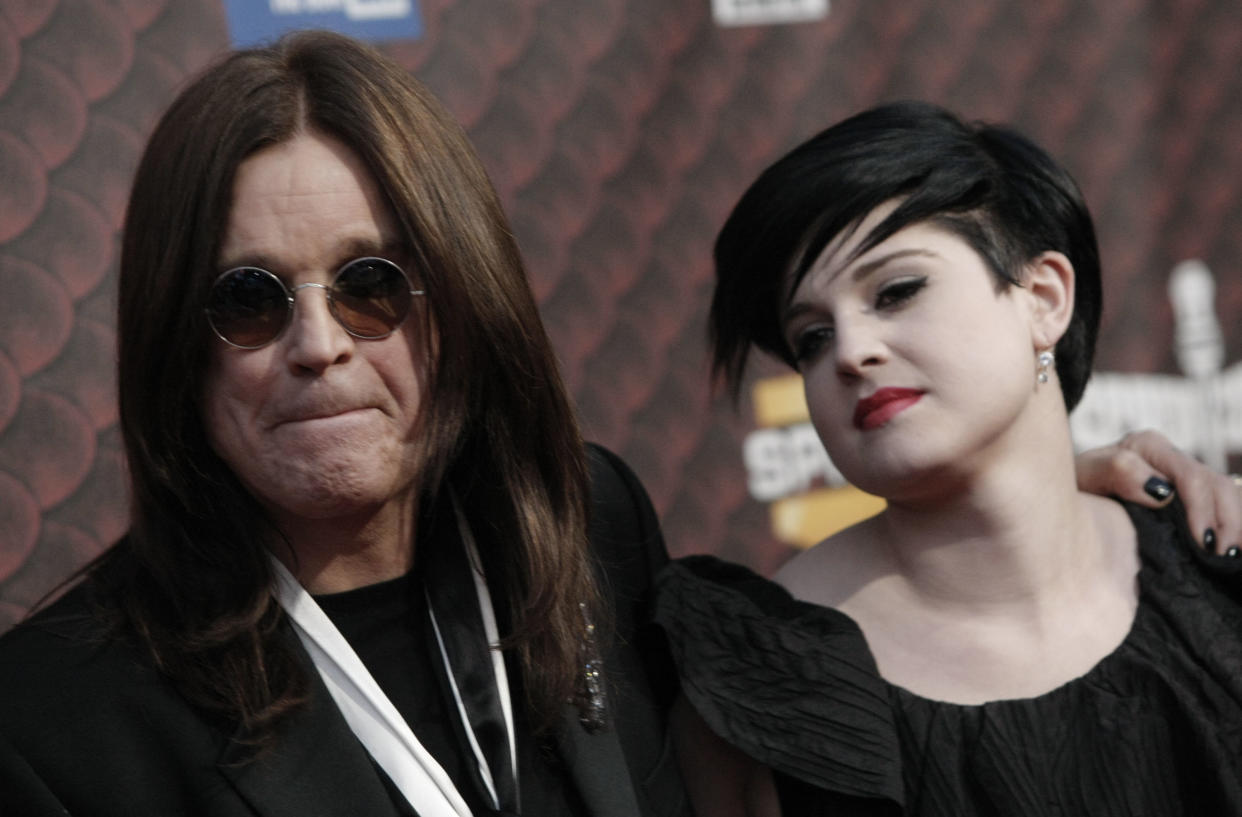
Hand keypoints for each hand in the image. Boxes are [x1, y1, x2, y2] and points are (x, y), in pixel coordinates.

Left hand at [1075, 429, 1241, 552]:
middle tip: (1225, 558)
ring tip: (1233, 559)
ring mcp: (1183, 477)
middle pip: (1217, 486)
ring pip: (1228, 495)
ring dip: (1236, 527)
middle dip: (1228, 522)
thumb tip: (1162, 491)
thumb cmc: (1071, 486)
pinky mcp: (1189, 498)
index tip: (1203, 544)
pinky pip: (1223, 506)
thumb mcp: (1084, 475)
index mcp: (1148, 446)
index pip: (1190, 476)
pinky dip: (1232, 527)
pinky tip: (1231, 553)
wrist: (1059, 495)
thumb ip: (1116, 471)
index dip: (1203, 510)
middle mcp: (1171, 458)